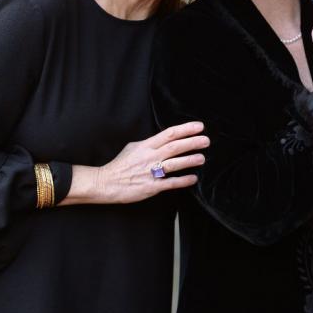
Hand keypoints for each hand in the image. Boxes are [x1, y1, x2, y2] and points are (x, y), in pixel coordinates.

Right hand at [65, 122, 208, 204]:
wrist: (105, 183)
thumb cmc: (120, 165)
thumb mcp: (133, 148)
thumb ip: (150, 144)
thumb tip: (164, 139)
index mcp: (146, 146)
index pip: (169, 134)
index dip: (185, 129)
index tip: (199, 126)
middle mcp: (149, 157)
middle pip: (174, 147)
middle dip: (192, 143)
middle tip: (206, 140)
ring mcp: (150, 172)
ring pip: (173, 164)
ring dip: (189, 160)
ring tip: (202, 158)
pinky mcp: (150, 186)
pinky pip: (169, 183)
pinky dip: (182, 181)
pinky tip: (193, 178)